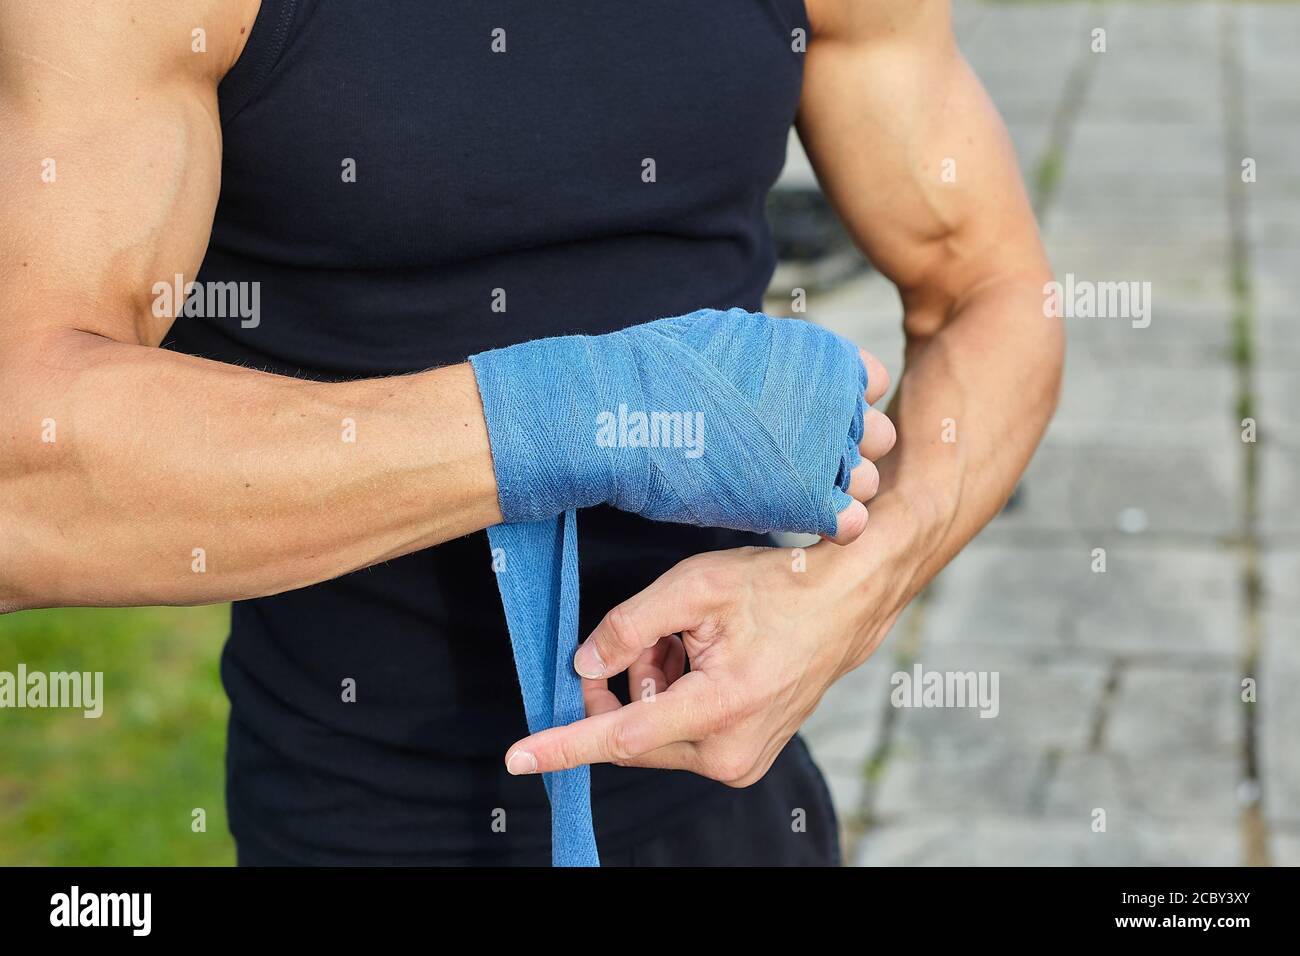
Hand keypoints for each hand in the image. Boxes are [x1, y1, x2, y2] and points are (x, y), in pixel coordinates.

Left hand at [502, 358, 899, 783]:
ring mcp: (741, 761)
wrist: (844, 605)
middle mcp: (731, 751)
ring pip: (654, 733)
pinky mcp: (744, 759)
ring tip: (685, 642)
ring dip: (651, 688)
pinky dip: (673, 699)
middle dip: (624, 684)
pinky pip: (680, 736)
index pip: (623, 736)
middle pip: (633, 732)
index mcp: (721, 707)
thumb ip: (629, 626)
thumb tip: (584, 664)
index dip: (564, 744)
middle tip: (648, 637)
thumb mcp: (695, 586)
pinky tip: (698, 662)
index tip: (519, 758)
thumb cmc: (778, 587)